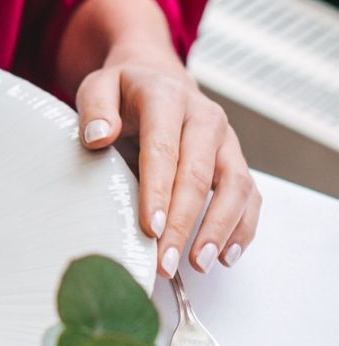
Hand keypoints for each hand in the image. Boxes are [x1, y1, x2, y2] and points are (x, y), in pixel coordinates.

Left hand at [73, 56, 261, 278]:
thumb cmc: (124, 94)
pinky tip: (225, 256)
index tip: (151, 227)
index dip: (158, 189)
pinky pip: (250, 196)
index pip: (164, 147)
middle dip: (184, 222)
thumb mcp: (99, 88)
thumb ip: (95, 109)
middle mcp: (204, 117)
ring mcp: (225, 141)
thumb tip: (98, 137)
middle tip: (166, 261)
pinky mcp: (236, 161)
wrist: (157, 80)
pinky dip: (242, 227)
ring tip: (199, 264)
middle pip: (199, 173)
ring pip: (235, 186)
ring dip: (219, 229)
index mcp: (167, 97)